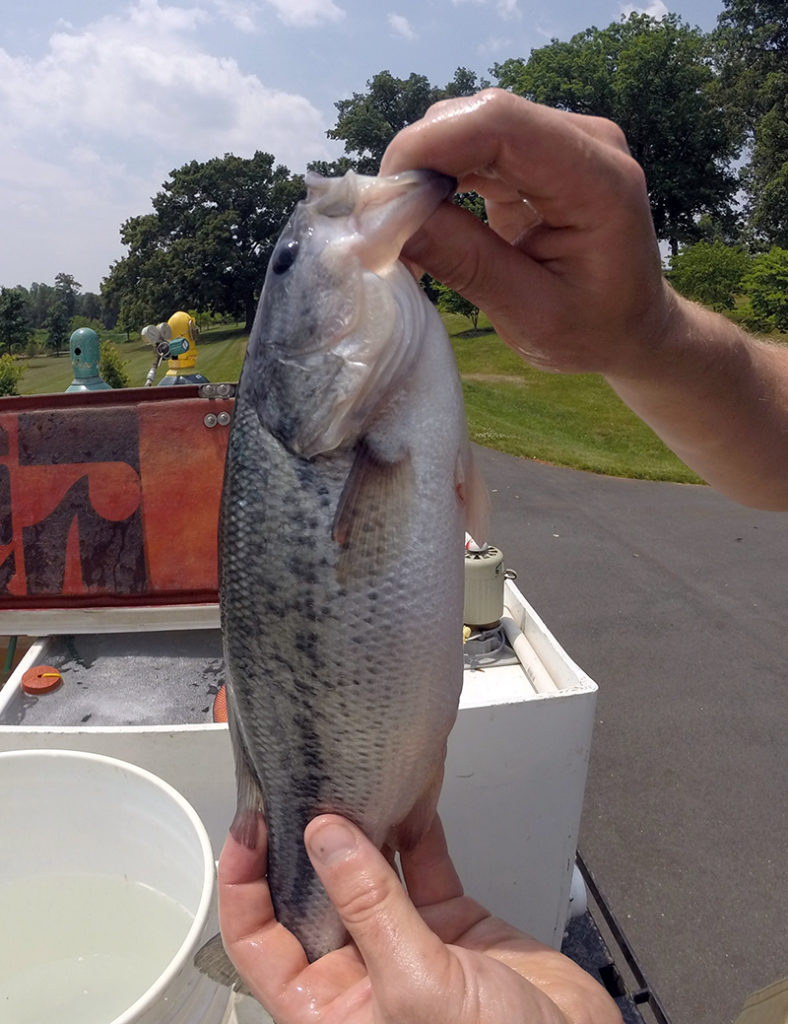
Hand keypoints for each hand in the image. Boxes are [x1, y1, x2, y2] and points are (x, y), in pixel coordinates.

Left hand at [218, 812, 621, 1023]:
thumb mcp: (416, 986)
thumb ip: (371, 907)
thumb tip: (325, 839)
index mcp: (329, 1008)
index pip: (259, 938)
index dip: (244, 882)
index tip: (251, 824)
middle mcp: (360, 975)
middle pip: (312, 894)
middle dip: (304, 840)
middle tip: (301, 785)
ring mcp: (407, 945)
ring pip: (368, 872)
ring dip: (361, 826)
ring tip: (349, 780)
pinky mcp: (452, 924)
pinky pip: (423, 865)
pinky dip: (418, 829)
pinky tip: (410, 797)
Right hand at [379, 88, 673, 377]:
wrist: (633, 325)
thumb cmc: (593, 330)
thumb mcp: (531, 315)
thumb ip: (466, 263)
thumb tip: (386, 222)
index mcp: (597, 179)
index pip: (500, 123)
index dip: (429, 148)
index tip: (382, 205)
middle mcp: (583, 141)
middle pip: (478, 116)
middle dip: (418, 167)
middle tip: (386, 235)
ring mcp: (561, 141)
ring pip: (467, 126)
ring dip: (423, 176)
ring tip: (406, 238)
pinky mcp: (538, 153)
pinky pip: (472, 146)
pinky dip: (438, 182)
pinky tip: (425, 227)